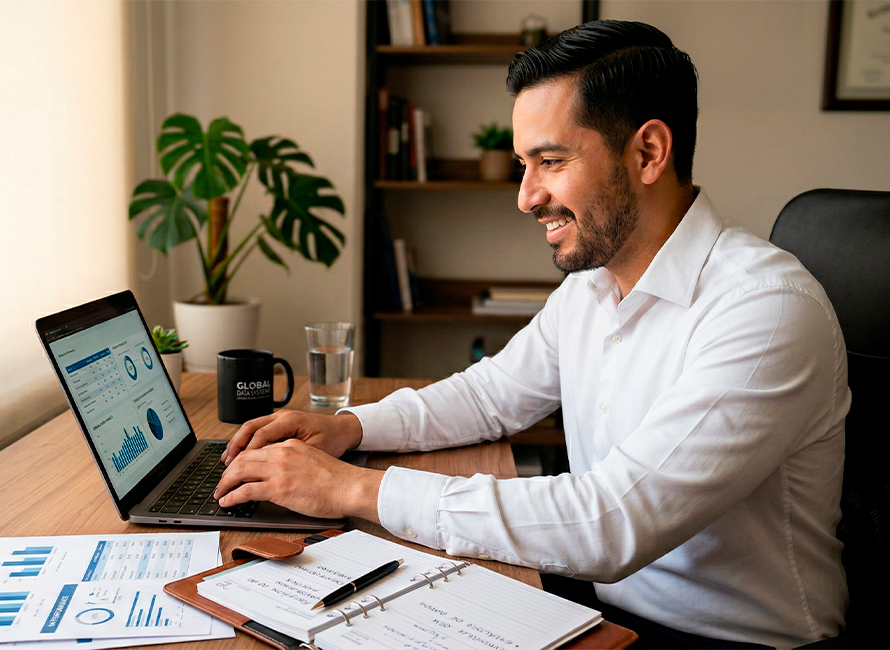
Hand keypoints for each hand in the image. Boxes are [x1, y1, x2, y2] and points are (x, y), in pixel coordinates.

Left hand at [214, 438, 382, 521]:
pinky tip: (227, 501)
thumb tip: (281, 476)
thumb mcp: (312, 461)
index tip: (235, 470)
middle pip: (243, 458)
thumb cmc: (338, 480)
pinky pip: (245, 491)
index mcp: (291, 446)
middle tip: (222, 483)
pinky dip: (232, 496)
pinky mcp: (278, 489)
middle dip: (228, 472)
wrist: (350, 487)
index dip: (241, 461)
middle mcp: (282, 454)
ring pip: (239, 471)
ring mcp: (279, 470)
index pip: (257, 449)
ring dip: (225, 483)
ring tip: (220, 493)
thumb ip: (294, 463)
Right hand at [221, 410, 362, 464]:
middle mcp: (282, 416)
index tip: (236, 468)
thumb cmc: (334, 439)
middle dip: (235, 447)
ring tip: (227, 461)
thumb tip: (273, 473)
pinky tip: (241, 455)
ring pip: (251, 427)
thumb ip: (294, 458)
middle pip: (250, 428)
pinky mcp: (281, 423)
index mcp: (291, 420)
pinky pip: (258, 430)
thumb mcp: (316, 450)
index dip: (246, 453)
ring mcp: (280, 417)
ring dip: (238, 443)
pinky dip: (247, 442)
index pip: (260, 435)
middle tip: (226, 466)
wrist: (344, 429)